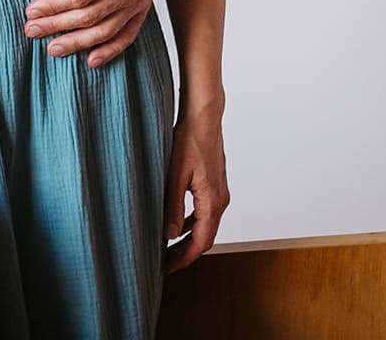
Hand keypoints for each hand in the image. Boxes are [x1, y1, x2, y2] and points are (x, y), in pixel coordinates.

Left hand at [23, 0, 161, 65]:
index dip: (54, 6)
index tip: (31, 10)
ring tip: (52, 49)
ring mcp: (138, 2)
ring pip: (105, 31)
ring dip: (78, 43)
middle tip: (31, 30)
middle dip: (57, 26)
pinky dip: (110, 50)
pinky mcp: (141, 8)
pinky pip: (127, 35)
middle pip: (89, 17)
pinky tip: (91, 60)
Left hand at [163, 111, 228, 271]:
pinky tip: (176, 224)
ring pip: (205, 226)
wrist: (204, 117)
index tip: (168, 268)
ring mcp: (219, 192)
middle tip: (165, 263)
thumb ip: (172, 206)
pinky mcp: (214, 185)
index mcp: (212, 202)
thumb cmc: (188, 141)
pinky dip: (192, 223)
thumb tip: (169, 234)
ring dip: (188, 239)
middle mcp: (220, 200)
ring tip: (168, 248)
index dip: (184, 258)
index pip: (201, 242)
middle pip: (205, 238)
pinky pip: (204, 212)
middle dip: (185, 253)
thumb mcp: (175, 175)